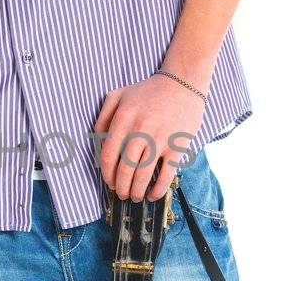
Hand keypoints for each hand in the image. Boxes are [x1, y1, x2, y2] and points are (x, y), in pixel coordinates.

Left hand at [94, 75, 204, 202]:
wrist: (182, 82)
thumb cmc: (148, 91)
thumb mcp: (118, 96)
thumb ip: (103, 117)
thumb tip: (98, 145)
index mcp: (122, 119)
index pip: (109, 156)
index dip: (107, 175)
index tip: (109, 183)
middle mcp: (139, 130)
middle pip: (125, 169)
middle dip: (120, 187)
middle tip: (121, 194)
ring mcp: (160, 139)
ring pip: (143, 175)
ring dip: (137, 192)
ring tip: (135, 197)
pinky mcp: (177, 146)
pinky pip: (166, 174)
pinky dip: (158, 189)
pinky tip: (153, 195)